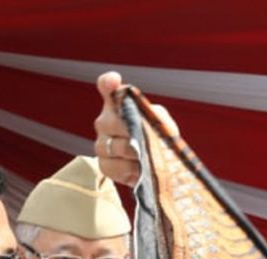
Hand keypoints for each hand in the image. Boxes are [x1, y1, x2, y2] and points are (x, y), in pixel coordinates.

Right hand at [94, 71, 179, 186]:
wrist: (159, 169)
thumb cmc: (159, 141)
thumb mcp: (165, 127)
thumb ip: (157, 118)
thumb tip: (147, 119)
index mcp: (120, 105)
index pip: (107, 86)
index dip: (108, 83)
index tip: (114, 80)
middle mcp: (106, 121)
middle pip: (110, 122)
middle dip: (130, 132)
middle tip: (144, 142)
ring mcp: (102, 143)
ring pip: (112, 146)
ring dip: (132, 154)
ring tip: (145, 159)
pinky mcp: (103, 164)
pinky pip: (110, 166)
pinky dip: (127, 170)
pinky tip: (137, 170)